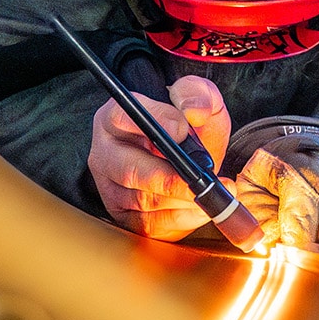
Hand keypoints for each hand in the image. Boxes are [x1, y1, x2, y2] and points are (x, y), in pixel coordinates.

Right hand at [89, 75, 230, 240]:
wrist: (191, 160)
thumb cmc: (189, 130)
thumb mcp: (198, 103)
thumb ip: (199, 95)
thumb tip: (193, 111)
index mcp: (116, 118)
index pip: (122, 116)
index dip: (154, 122)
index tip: (184, 130)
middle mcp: (106, 154)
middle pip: (130, 170)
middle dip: (172, 177)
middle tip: (204, 177)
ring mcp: (111, 188)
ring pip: (143, 200)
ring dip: (182, 199)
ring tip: (212, 191)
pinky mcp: (124, 218)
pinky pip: (151, 225)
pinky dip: (182, 219)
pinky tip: (201, 207)